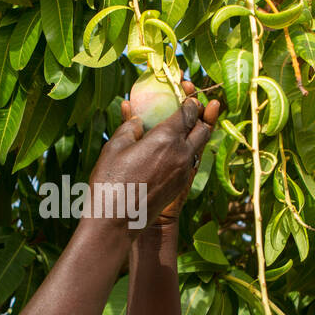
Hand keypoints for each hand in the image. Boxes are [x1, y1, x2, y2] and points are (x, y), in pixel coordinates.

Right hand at [87, 81, 215, 234]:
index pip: (188, 112)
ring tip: (191, 125)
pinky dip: (188, 151)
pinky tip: (177, 148)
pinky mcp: (181, 185)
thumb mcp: (114, 147)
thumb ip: (129, 127)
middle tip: (194, 106)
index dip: (190, 99)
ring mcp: (184, 172)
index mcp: (166, 138)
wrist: (116, 222)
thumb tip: (138, 119)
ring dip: (198, 134)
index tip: (187, 92)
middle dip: (201, 115)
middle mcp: (182, 154)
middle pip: (203, 128)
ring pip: (200, 147)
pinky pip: (191, 162)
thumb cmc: (110, 182)